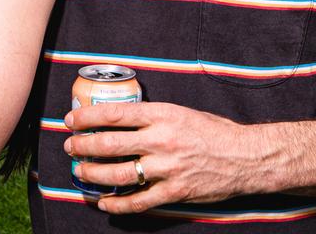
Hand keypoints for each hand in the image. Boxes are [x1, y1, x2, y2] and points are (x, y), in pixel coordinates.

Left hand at [64, 102, 253, 213]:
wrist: (246, 157)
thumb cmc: (215, 131)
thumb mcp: (182, 112)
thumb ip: (154, 117)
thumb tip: (122, 119)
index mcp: (163, 115)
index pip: (115, 114)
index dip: (88, 117)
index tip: (72, 120)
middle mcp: (161, 141)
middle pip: (109, 144)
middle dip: (83, 146)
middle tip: (70, 146)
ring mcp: (167, 169)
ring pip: (118, 174)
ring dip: (93, 173)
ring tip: (80, 171)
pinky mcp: (174, 192)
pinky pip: (138, 202)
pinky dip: (117, 204)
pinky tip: (104, 202)